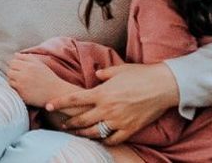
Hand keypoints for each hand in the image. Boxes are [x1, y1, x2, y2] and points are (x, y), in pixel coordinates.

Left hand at [7, 53, 62, 107]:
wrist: (56, 92)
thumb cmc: (48, 77)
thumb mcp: (40, 64)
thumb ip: (27, 58)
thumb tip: (15, 54)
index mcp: (29, 65)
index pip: (13, 62)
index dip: (14, 65)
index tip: (18, 69)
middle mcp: (25, 74)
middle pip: (10, 71)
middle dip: (13, 73)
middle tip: (19, 77)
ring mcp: (23, 84)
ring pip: (10, 80)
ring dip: (13, 81)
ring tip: (21, 83)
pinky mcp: (22, 94)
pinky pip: (13, 89)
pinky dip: (16, 89)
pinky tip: (23, 89)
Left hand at [45, 62, 178, 144]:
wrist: (163, 86)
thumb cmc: (140, 74)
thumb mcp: (118, 70)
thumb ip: (104, 74)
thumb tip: (97, 75)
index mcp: (101, 93)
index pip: (74, 99)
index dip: (59, 103)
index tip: (48, 105)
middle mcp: (107, 108)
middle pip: (81, 119)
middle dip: (69, 122)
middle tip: (61, 123)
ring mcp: (118, 121)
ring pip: (94, 132)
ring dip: (82, 133)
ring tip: (76, 133)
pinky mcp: (130, 129)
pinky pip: (113, 140)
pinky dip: (104, 141)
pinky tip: (100, 140)